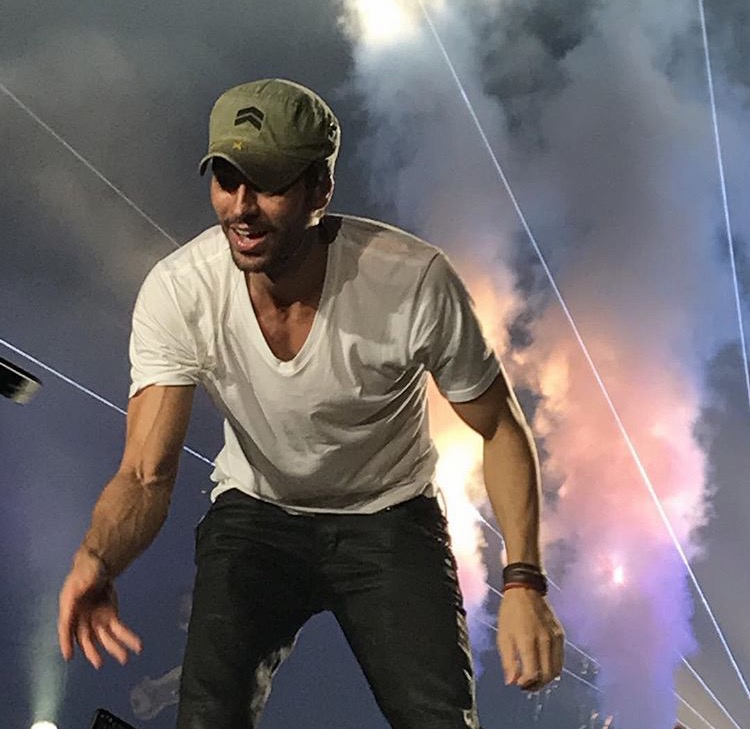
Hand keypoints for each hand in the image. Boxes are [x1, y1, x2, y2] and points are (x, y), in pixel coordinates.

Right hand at [58, 550, 141, 668]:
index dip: (66, 642)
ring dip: (114, 649)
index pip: (66, 629)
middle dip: (92, 652)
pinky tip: (136, 645)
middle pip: (86, 639)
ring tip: (124, 659)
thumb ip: (77, 590)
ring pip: (105, 638)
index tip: (68, 656)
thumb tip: (74, 598)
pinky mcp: (111, 617)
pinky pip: (119, 629)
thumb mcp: (79, 580)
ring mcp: (97, 620)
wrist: (97, 567)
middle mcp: (82, 620)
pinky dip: (126, 638)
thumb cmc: (84, 573)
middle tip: (99, 664)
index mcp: (70, 611)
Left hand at [497, 588, 563, 690]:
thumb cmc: (510, 613)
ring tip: (533, 678)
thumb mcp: (503, 636)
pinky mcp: (560, 634)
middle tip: (525, 685)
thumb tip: (511, 682)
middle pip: (547, 675)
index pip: (533, 674)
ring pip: (557, 670)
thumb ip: (508, 661)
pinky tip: (542, 666)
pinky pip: (560, 659)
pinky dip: (553, 668)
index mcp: (528, 640)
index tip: (518, 684)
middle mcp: (545, 640)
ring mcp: (555, 637)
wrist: (525, 589)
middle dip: (536, 685)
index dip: (526, 684)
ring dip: (546, 679)